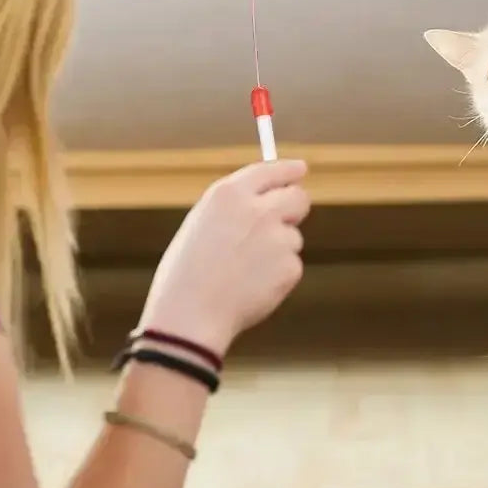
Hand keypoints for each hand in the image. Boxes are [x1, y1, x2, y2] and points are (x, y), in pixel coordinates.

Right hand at [138, 159, 310, 354]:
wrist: (188, 318)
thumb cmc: (187, 274)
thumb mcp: (203, 224)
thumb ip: (237, 207)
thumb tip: (271, 198)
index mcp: (228, 195)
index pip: (270, 170)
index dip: (288, 170)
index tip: (299, 169)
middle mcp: (257, 210)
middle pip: (298, 197)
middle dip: (295, 206)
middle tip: (286, 220)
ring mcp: (277, 238)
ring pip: (293, 237)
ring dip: (278, 250)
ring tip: (243, 271)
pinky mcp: (289, 267)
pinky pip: (291, 265)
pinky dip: (277, 276)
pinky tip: (252, 287)